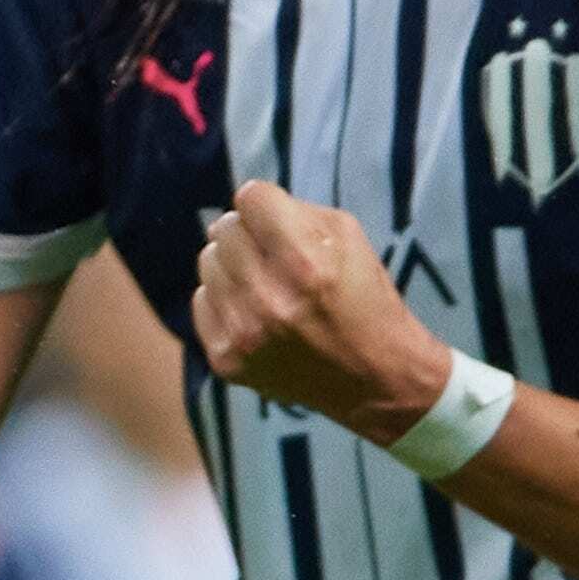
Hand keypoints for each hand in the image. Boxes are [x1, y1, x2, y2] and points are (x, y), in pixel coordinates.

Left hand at [187, 181, 450, 441]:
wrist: (376, 381)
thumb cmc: (367, 301)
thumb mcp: (350, 239)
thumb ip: (296, 211)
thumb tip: (246, 203)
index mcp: (305, 263)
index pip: (250, 198)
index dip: (266, 204)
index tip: (276, 219)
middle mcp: (268, 299)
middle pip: (224, 228)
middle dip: (249, 233)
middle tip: (272, 253)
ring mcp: (242, 333)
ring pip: (207, 262)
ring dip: (233, 265)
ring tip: (264, 284)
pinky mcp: (226, 360)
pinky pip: (201, 302)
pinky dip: (224, 300)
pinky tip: (254, 313)